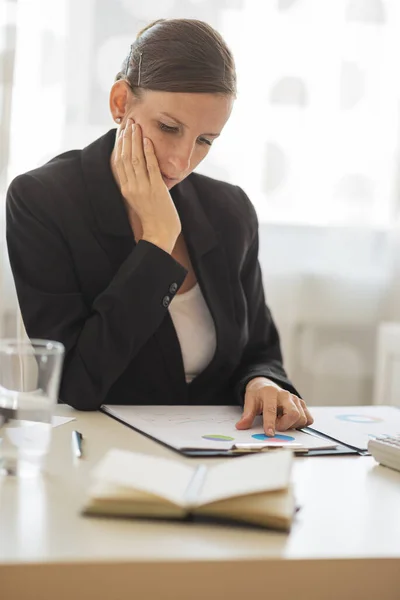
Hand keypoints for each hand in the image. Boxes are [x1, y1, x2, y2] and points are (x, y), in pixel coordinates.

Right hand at [113, 118, 180, 253]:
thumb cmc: (152, 217)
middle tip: (128, 122)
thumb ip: (135, 184)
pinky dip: (148, 153)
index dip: (119, 145)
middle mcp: (131, 187)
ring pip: (136, 159)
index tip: (121, 131)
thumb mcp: (138, 199)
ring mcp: (143, 188)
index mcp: (125, 189)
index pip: (118, 162)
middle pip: (125, 157)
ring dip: (136, 141)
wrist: (159, 234)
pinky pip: (151, 167)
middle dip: (126, 138)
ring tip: (137, 126)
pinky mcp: (156, 189)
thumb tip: (137, 169)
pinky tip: (148, 140)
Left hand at [235, 377, 312, 435]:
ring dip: (292, 425)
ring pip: (302, 418)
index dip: (270, 423)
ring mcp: (295, 399)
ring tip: (281, 421)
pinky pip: (308, 419)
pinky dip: (301, 424)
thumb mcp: (249, 401)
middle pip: (294, 414)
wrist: (266, 385)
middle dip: (285, 425)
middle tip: (277, 426)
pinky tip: (290, 421)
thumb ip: (247, 414)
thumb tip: (241, 426)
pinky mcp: (302, 404)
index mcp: (271, 392)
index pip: (271, 410)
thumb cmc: (258, 394)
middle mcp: (285, 395)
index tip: (269, 434)